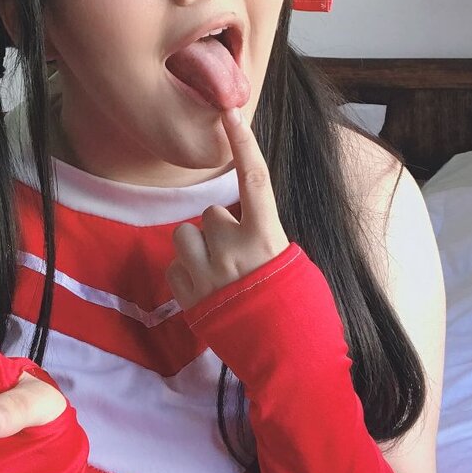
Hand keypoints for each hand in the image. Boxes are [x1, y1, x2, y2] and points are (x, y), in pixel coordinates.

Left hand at [165, 107, 289, 310]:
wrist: (287, 360)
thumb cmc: (297, 308)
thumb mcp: (291, 261)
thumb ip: (263, 233)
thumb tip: (243, 219)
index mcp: (266, 237)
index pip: (254, 178)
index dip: (243, 142)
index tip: (230, 111)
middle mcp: (232, 250)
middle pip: (210, 213)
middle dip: (219, 228)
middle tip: (238, 256)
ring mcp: (206, 273)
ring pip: (184, 235)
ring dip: (197, 248)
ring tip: (218, 272)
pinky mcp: (187, 296)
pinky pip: (174, 266)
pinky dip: (186, 273)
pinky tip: (207, 290)